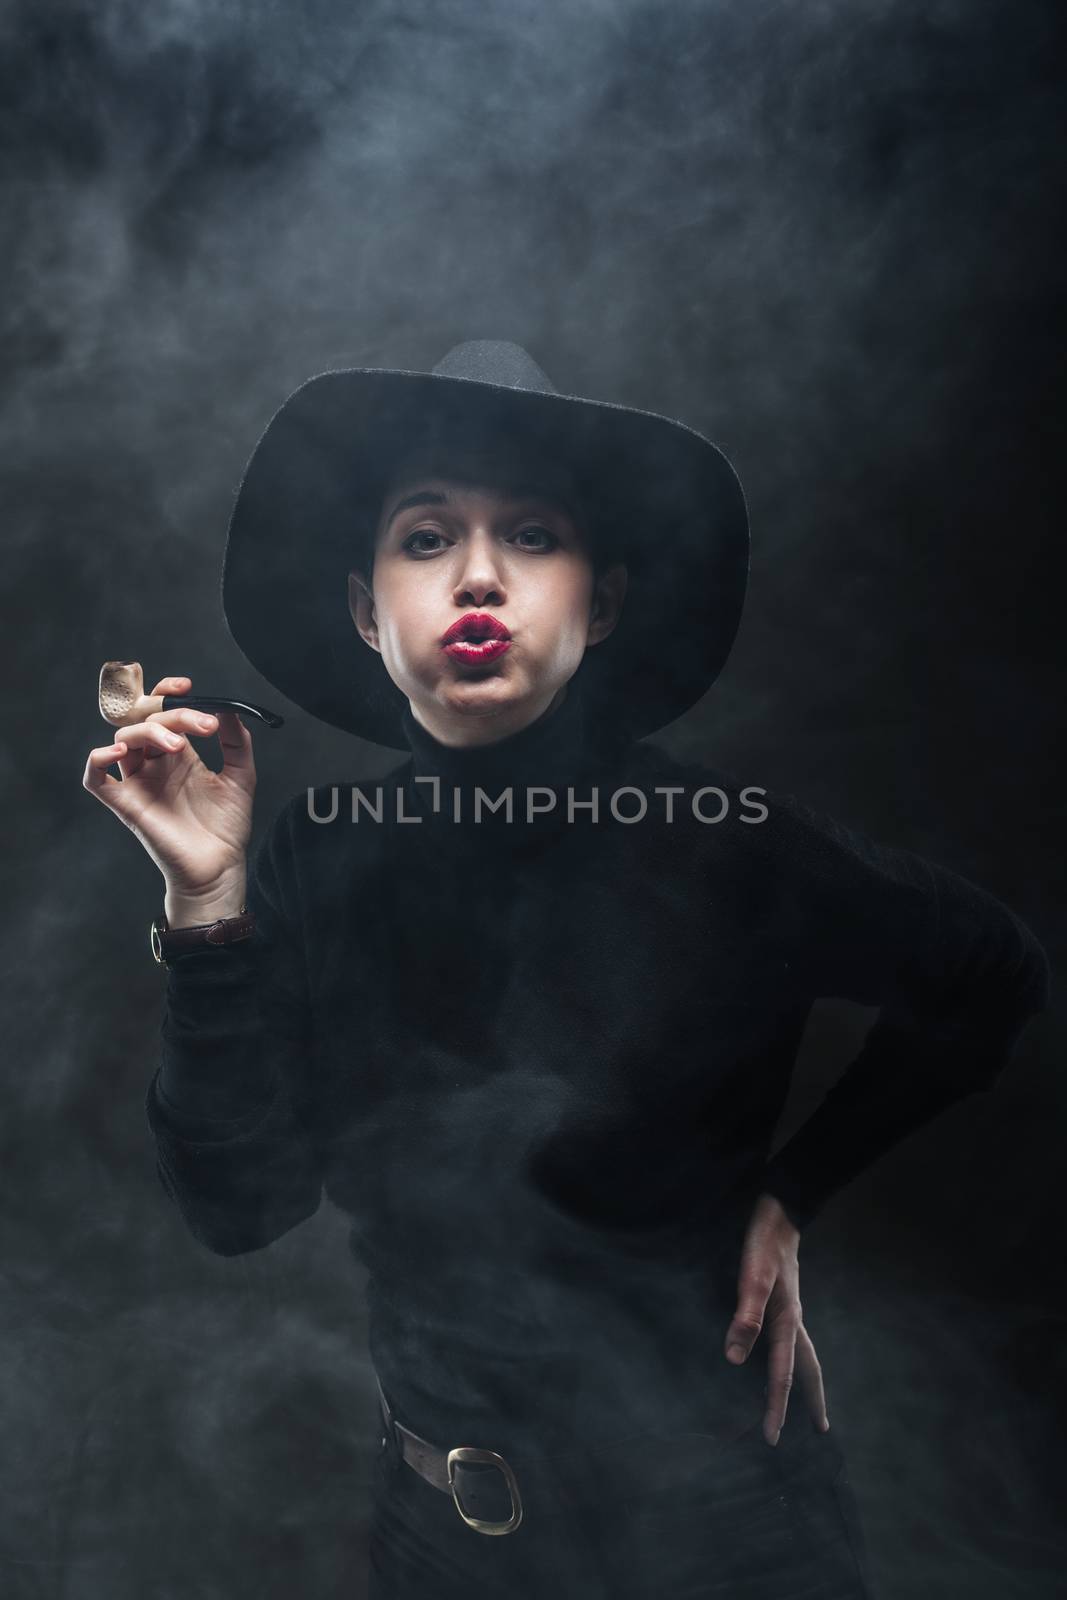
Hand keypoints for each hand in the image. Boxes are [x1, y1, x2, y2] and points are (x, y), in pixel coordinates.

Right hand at [82, 672, 254, 902]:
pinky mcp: (126, 805)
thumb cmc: (227, 828)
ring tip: (179, 745)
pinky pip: (95, 777)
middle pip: (146, 720)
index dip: (167, 693)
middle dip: (173, 714)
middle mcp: (155, 764)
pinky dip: (99, 759)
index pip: (162, 711)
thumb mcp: (241, 777)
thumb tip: (229, 709)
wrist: (220, 868)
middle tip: (203, 726)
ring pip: (124, 739)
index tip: (188, 688)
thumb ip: (236, 742)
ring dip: (149, 732)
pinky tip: (121, 752)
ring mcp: (138, 783)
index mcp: (179, 755)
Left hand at [723, 1191, 829, 1445]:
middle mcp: (793, 1323)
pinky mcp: (781, 1304)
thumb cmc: (762, 1246)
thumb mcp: (752, 1279)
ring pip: (802, 1356)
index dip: (776, 1406)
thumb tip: (733, 1360)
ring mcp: (789, 1313)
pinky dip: (790, 1360)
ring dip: (804, 1382)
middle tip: (821, 1430)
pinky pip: (790, 1343)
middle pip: (808, 1370)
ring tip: (808, 1405)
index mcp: (788, 1323)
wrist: (777, 1215)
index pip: (782, 1374)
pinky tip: (779, 1360)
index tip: (772, 1438)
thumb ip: (745, 1317)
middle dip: (812, 1401)